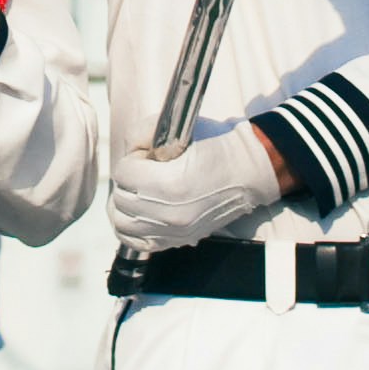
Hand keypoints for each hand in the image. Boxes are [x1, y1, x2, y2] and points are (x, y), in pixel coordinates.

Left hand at [109, 123, 287, 252]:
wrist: (247, 172)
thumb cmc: (216, 146)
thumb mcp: (179, 127)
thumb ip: (142, 132)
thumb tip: (128, 152)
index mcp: (170, 185)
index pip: (123, 173)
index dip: (133, 159)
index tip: (148, 156)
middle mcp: (170, 214)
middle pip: (121, 198)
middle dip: (129, 180)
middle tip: (146, 170)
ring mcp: (174, 232)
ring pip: (122, 222)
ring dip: (126, 204)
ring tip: (142, 190)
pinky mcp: (177, 240)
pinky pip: (136, 242)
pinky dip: (131, 227)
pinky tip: (140, 212)